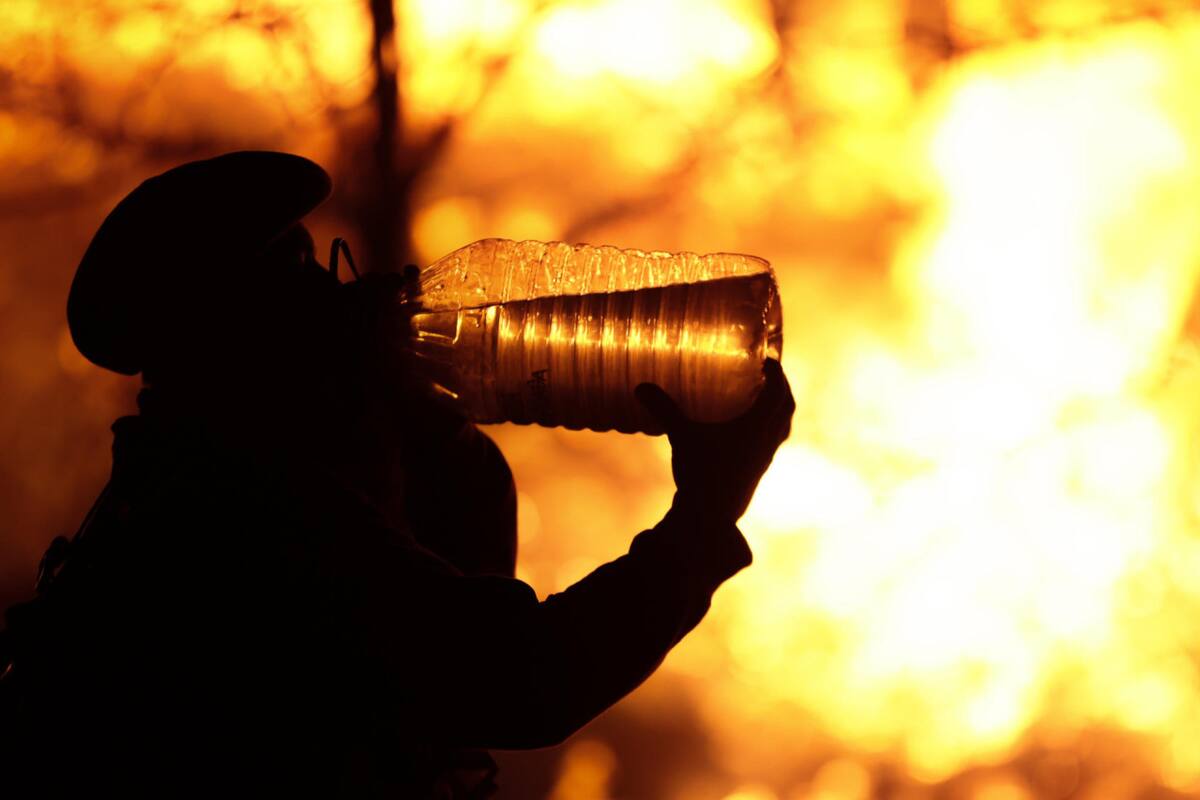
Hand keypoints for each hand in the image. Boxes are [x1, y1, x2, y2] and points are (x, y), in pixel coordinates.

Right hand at [635, 359, 794, 524]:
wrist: (709, 520)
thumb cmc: (700, 474)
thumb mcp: (681, 437)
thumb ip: (664, 409)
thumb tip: (641, 386)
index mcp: (757, 428)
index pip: (778, 392)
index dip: (776, 372)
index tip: (767, 358)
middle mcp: (767, 442)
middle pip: (787, 407)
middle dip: (781, 387)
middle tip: (767, 374)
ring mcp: (765, 459)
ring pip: (782, 427)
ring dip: (778, 409)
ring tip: (762, 398)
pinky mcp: (757, 472)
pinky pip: (772, 443)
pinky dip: (768, 429)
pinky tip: (747, 431)